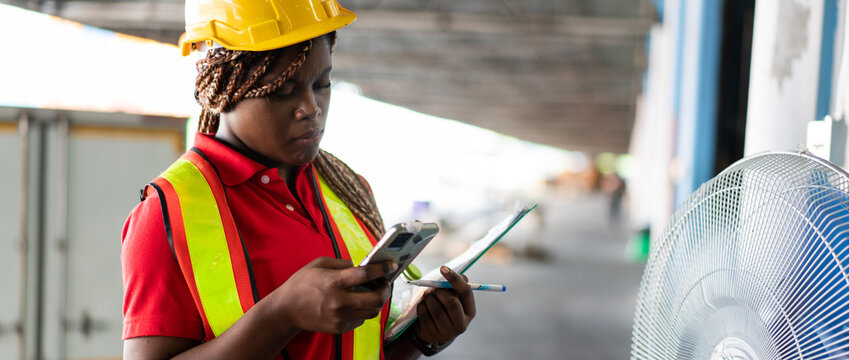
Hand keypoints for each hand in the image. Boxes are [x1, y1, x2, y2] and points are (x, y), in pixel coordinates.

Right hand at [269, 257, 395, 334]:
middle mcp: (339, 301)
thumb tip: (360, 266)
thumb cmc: (301, 284)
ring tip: (375, 292)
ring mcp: (340, 317)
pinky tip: (358, 302)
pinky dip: (363, 310)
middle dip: (386, 289)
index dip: (383, 268)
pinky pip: (361, 319)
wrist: (285, 311)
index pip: (366, 274)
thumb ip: (341, 263)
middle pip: (376, 299)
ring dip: (377, 301)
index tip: (393, 265)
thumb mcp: (318, 264)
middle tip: (386, 283)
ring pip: (372, 311)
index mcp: (334, 282)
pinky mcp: (339, 327)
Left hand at [414, 266, 476, 342]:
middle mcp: (462, 324)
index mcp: (470, 311)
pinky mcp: (433, 336)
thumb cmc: (444, 307)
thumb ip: (455, 286)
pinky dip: (421, 306)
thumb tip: (455, 274)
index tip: (443, 268)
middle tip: (432, 288)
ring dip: (428, 298)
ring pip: (436, 310)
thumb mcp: (453, 297)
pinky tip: (423, 305)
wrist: (434, 330)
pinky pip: (425, 316)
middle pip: (452, 303)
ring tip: (427, 296)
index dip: (454, 279)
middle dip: (439, 292)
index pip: (465, 292)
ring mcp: (447, 333)